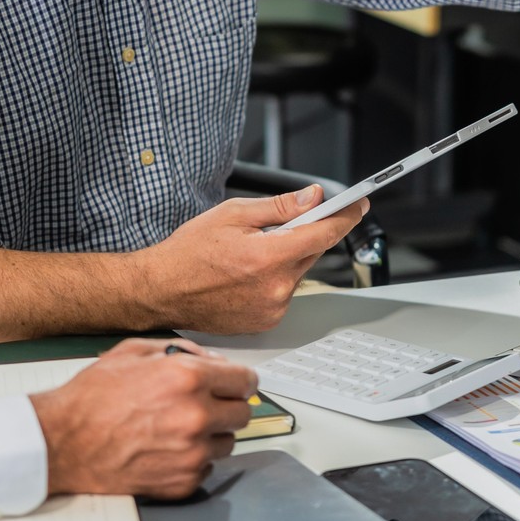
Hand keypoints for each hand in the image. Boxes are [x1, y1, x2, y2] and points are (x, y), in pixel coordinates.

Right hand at [29, 339, 255, 497]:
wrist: (62, 443)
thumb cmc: (91, 398)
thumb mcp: (134, 351)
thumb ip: (181, 351)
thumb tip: (213, 360)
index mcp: (188, 378)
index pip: (245, 380)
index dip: (239, 380)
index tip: (234, 384)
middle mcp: (196, 416)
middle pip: (243, 414)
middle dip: (227, 406)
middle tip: (205, 405)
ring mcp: (191, 454)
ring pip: (228, 443)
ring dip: (212, 435)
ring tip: (178, 429)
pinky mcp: (182, 482)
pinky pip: (207, 469)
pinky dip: (194, 460)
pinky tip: (167, 449)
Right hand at [133, 186, 368, 333]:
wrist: (162, 290)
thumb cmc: (189, 252)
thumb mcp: (233, 214)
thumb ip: (279, 207)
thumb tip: (312, 198)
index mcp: (268, 256)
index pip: (323, 233)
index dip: (345, 217)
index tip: (358, 206)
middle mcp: (275, 287)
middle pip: (311, 253)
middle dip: (302, 236)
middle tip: (276, 227)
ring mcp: (271, 309)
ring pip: (297, 273)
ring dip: (286, 259)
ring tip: (248, 255)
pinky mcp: (265, 322)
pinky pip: (284, 293)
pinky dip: (275, 280)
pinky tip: (246, 275)